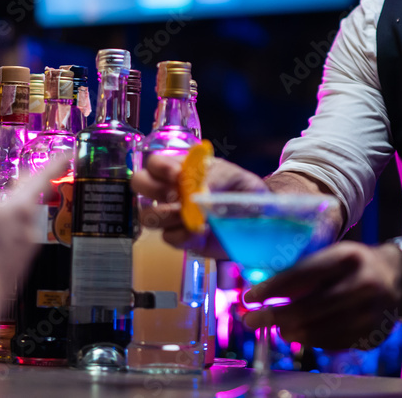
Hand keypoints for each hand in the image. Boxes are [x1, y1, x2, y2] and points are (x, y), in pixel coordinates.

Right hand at [0, 131, 62, 306]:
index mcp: (19, 207)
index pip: (42, 175)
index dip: (55, 161)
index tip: (69, 151)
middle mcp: (29, 229)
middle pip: (29, 200)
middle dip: (22, 189)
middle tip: (15, 179)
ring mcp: (25, 253)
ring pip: (21, 224)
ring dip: (11, 214)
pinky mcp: (16, 272)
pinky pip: (13, 245)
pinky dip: (4, 237)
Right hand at [132, 153, 267, 257]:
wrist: (261, 222)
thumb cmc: (245, 192)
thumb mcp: (236, 178)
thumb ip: (217, 179)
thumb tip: (198, 193)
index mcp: (183, 169)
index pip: (156, 163)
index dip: (160, 168)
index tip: (177, 176)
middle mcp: (172, 190)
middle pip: (140, 184)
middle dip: (153, 190)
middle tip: (176, 197)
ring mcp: (174, 215)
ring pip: (147, 215)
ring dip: (165, 215)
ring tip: (189, 217)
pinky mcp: (181, 238)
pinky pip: (168, 237)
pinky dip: (182, 236)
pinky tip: (200, 233)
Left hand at [243, 241, 401, 349]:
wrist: (397, 277)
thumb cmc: (353, 263)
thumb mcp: (333, 254)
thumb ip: (304, 270)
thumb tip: (264, 291)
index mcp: (348, 257)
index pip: (303, 275)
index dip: (273, 289)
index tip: (250, 297)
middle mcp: (362, 285)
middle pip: (308, 309)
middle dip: (274, 316)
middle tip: (251, 319)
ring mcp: (370, 313)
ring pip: (318, 331)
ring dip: (290, 331)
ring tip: (276, 328)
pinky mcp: (372, 335)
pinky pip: (332, 343)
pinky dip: (311, 340)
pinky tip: (299, 334)